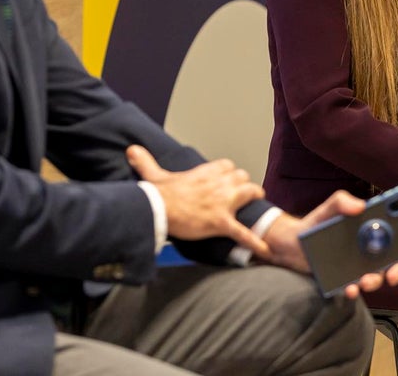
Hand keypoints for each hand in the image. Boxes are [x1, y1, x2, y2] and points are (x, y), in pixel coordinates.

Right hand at [126, 145, 269, 257]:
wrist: (159, 210)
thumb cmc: (159, 195)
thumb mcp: (154, 175)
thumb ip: (146, 161)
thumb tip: (132, 150)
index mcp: (205, 172)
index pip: (227, 165)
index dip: (229, 173)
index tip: (227, 179)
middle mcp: (218, 183)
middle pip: (242, 177)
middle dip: (244, 185)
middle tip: (243, 194)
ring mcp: (222, 202)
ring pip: (250, 193)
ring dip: (254, 200)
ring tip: (257, 209)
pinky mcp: (222, 222)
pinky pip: (243, 232)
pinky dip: (254, 241)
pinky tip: (265, 248)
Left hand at [263, 190, 397, 298]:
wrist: (291, 242)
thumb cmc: (317, 222)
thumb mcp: (329, 208)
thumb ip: (342, 201)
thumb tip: (360, 205)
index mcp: (374, 231)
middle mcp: (372, 251)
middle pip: (396, 264)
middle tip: (393, 274)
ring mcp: (360, 266)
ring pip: (378, 278)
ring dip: (376, 282)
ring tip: (365, 281)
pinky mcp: (345, 279)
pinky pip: (355, 288)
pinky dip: (355, 290)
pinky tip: (350, 289)